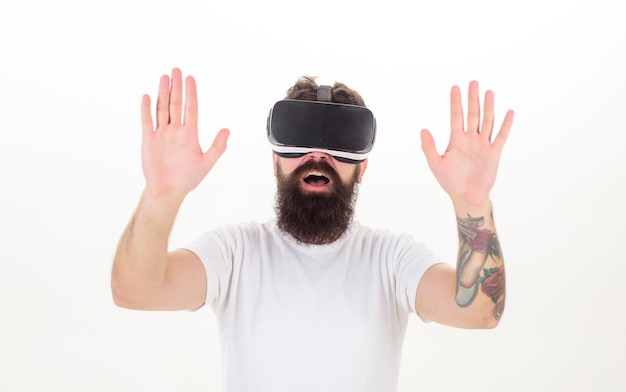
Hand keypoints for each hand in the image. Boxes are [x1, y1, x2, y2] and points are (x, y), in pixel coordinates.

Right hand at [141, 68, 228, 199]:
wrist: (168, 191)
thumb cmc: (188, 178)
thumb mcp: (206, 162)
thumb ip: (217, 146)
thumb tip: (227, 130)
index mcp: (189, 134)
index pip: (191, 108)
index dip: (191, 93)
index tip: (190, 78)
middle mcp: (175, 130)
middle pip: (175, 104)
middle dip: (176, 87)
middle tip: (176, 70)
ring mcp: (162, 134)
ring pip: (161, 109)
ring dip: (162, 93)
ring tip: (164, 78)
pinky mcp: (149, 140)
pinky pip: (147, 122)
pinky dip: (146, 110)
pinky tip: (147, 97)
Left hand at [420, 81, 513, 206]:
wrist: (467, 196)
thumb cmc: (450, 182)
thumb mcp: (435, 164)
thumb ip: (428, 147)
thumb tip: (423, 130)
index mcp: (456, 140)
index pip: (456, 116)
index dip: (455, 102)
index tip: (455, 87)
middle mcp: (470, 139)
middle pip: (472, 114)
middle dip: (472, 99)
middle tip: (473, 82)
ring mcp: (483, 145)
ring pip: (486, 121)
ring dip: (488, 107)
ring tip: (488, 92)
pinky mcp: (494, 153)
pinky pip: (501, 136)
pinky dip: (505, 124)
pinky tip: (509, 112)